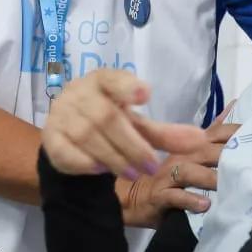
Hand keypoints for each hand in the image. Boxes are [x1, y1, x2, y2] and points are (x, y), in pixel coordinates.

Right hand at [41, 69, 206, 181]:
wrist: (70, 134)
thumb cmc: (110, 120)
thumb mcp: (138, 125)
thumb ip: (166, 133)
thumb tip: (201, 140)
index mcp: (102, 81)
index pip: (112, 78)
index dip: (126, 86)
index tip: (144, 94)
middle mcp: (78, 93)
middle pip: (105, 117)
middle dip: (131, 144)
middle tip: (150, 166)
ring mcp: (60, 115)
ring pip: (87, 136)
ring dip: (114, 157)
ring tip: (134, 174)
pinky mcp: (50, 138)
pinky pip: (65, 151)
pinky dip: (85, 162)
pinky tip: (102, 171)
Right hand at [122, 106, 238, 228]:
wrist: (134, 197)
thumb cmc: (170, 174)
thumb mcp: (192, 149)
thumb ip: (214, 129)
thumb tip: (234, 104)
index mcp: (191, 143)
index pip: (217, 132)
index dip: (237, 133)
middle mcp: (181, 155)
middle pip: (206, 150)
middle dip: (227, 155)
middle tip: (251, 164)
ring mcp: (169, 175)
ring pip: (190, 172)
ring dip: (209, 178)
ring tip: (226, 185)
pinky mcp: (160, 196)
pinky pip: (174, 196)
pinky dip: (189, 200)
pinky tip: (204, 205)